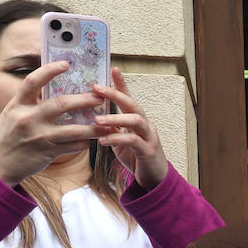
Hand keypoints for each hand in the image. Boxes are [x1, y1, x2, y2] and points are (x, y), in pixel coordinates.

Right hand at [0, 61, 101, 184]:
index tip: (66, 64)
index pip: (33, 81)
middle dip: (84, 100)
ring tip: (108, 124)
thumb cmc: (6, 136)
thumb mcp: (12, 115)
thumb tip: (52, 90)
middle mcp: (28, 118)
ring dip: (93, 127)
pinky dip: (84, 142)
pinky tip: (92, 140)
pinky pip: (73, 146)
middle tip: (100, 97)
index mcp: (17, 105)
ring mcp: (39, 136)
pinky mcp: (48, 152)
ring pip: (74, 130)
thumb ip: (29, 103)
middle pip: (61, 104)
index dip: (49, 70)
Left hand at [92, 68, 167, 187]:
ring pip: (135, 120)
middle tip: (97, 88)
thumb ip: (111, 127)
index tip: (112, 68)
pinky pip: (133, 141)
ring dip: (115, 117)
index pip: (129, 97)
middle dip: (115, 94)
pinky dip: (117, 138)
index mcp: (138, 120)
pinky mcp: (148, 151)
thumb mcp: (121, 139)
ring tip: (97, 118)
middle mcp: (146, 125)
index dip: (121, 83)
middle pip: (133, 104)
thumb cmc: (136, 157)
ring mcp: (149, 137)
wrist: (154, 179)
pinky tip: (103, 140)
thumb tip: (92, 115)